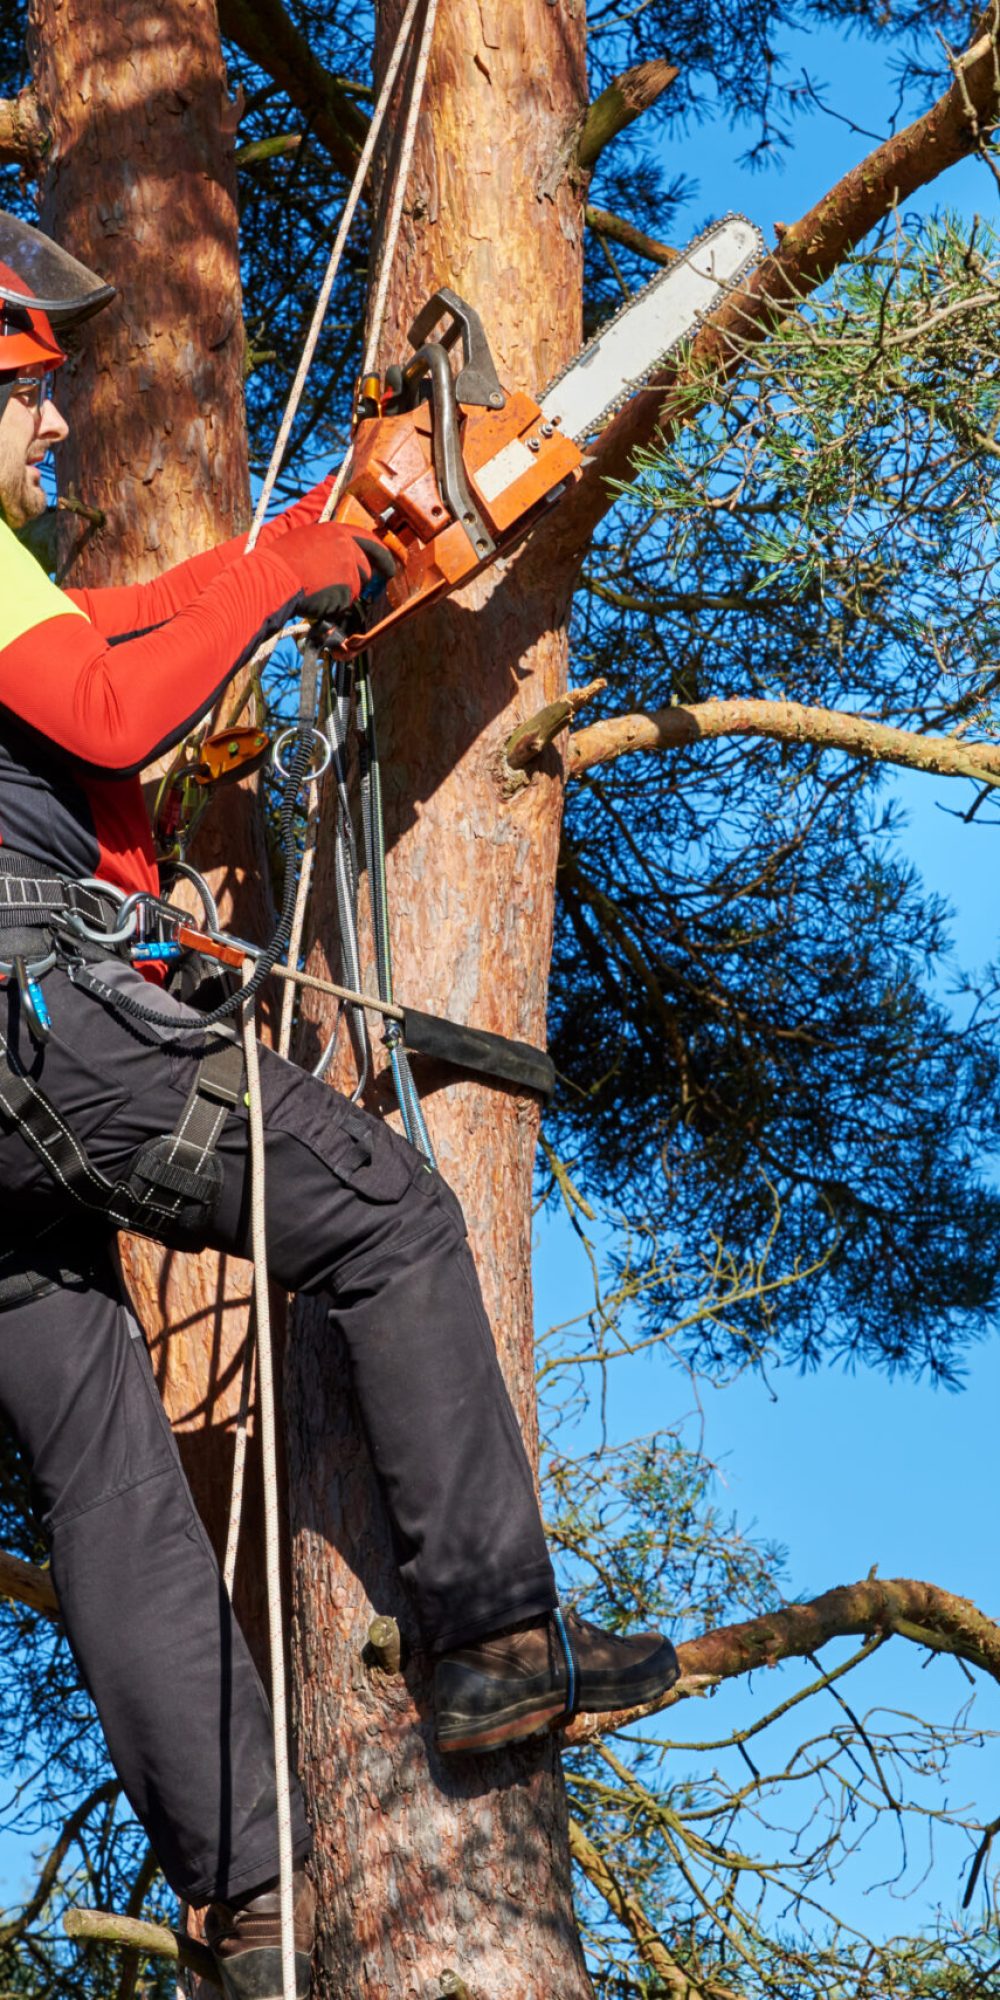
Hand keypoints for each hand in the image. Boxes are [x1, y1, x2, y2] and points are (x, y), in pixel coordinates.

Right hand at [276, 523, 395, 621]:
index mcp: (336, 531)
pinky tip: (318, 599)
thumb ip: (327, 543)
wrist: (273, 577)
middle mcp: (346, 545)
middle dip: (362, 580)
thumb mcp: (305, 539)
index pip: (369, 540)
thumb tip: (338, 547)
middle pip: (367, 567)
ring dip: (344, 593)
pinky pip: (346, 601)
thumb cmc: (280, 560)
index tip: (388, 564)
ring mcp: (348, 566)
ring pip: (358, 586)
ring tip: (320, 591)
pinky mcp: (346, 587)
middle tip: (356, 589)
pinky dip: (335, 604)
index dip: (381, 554)